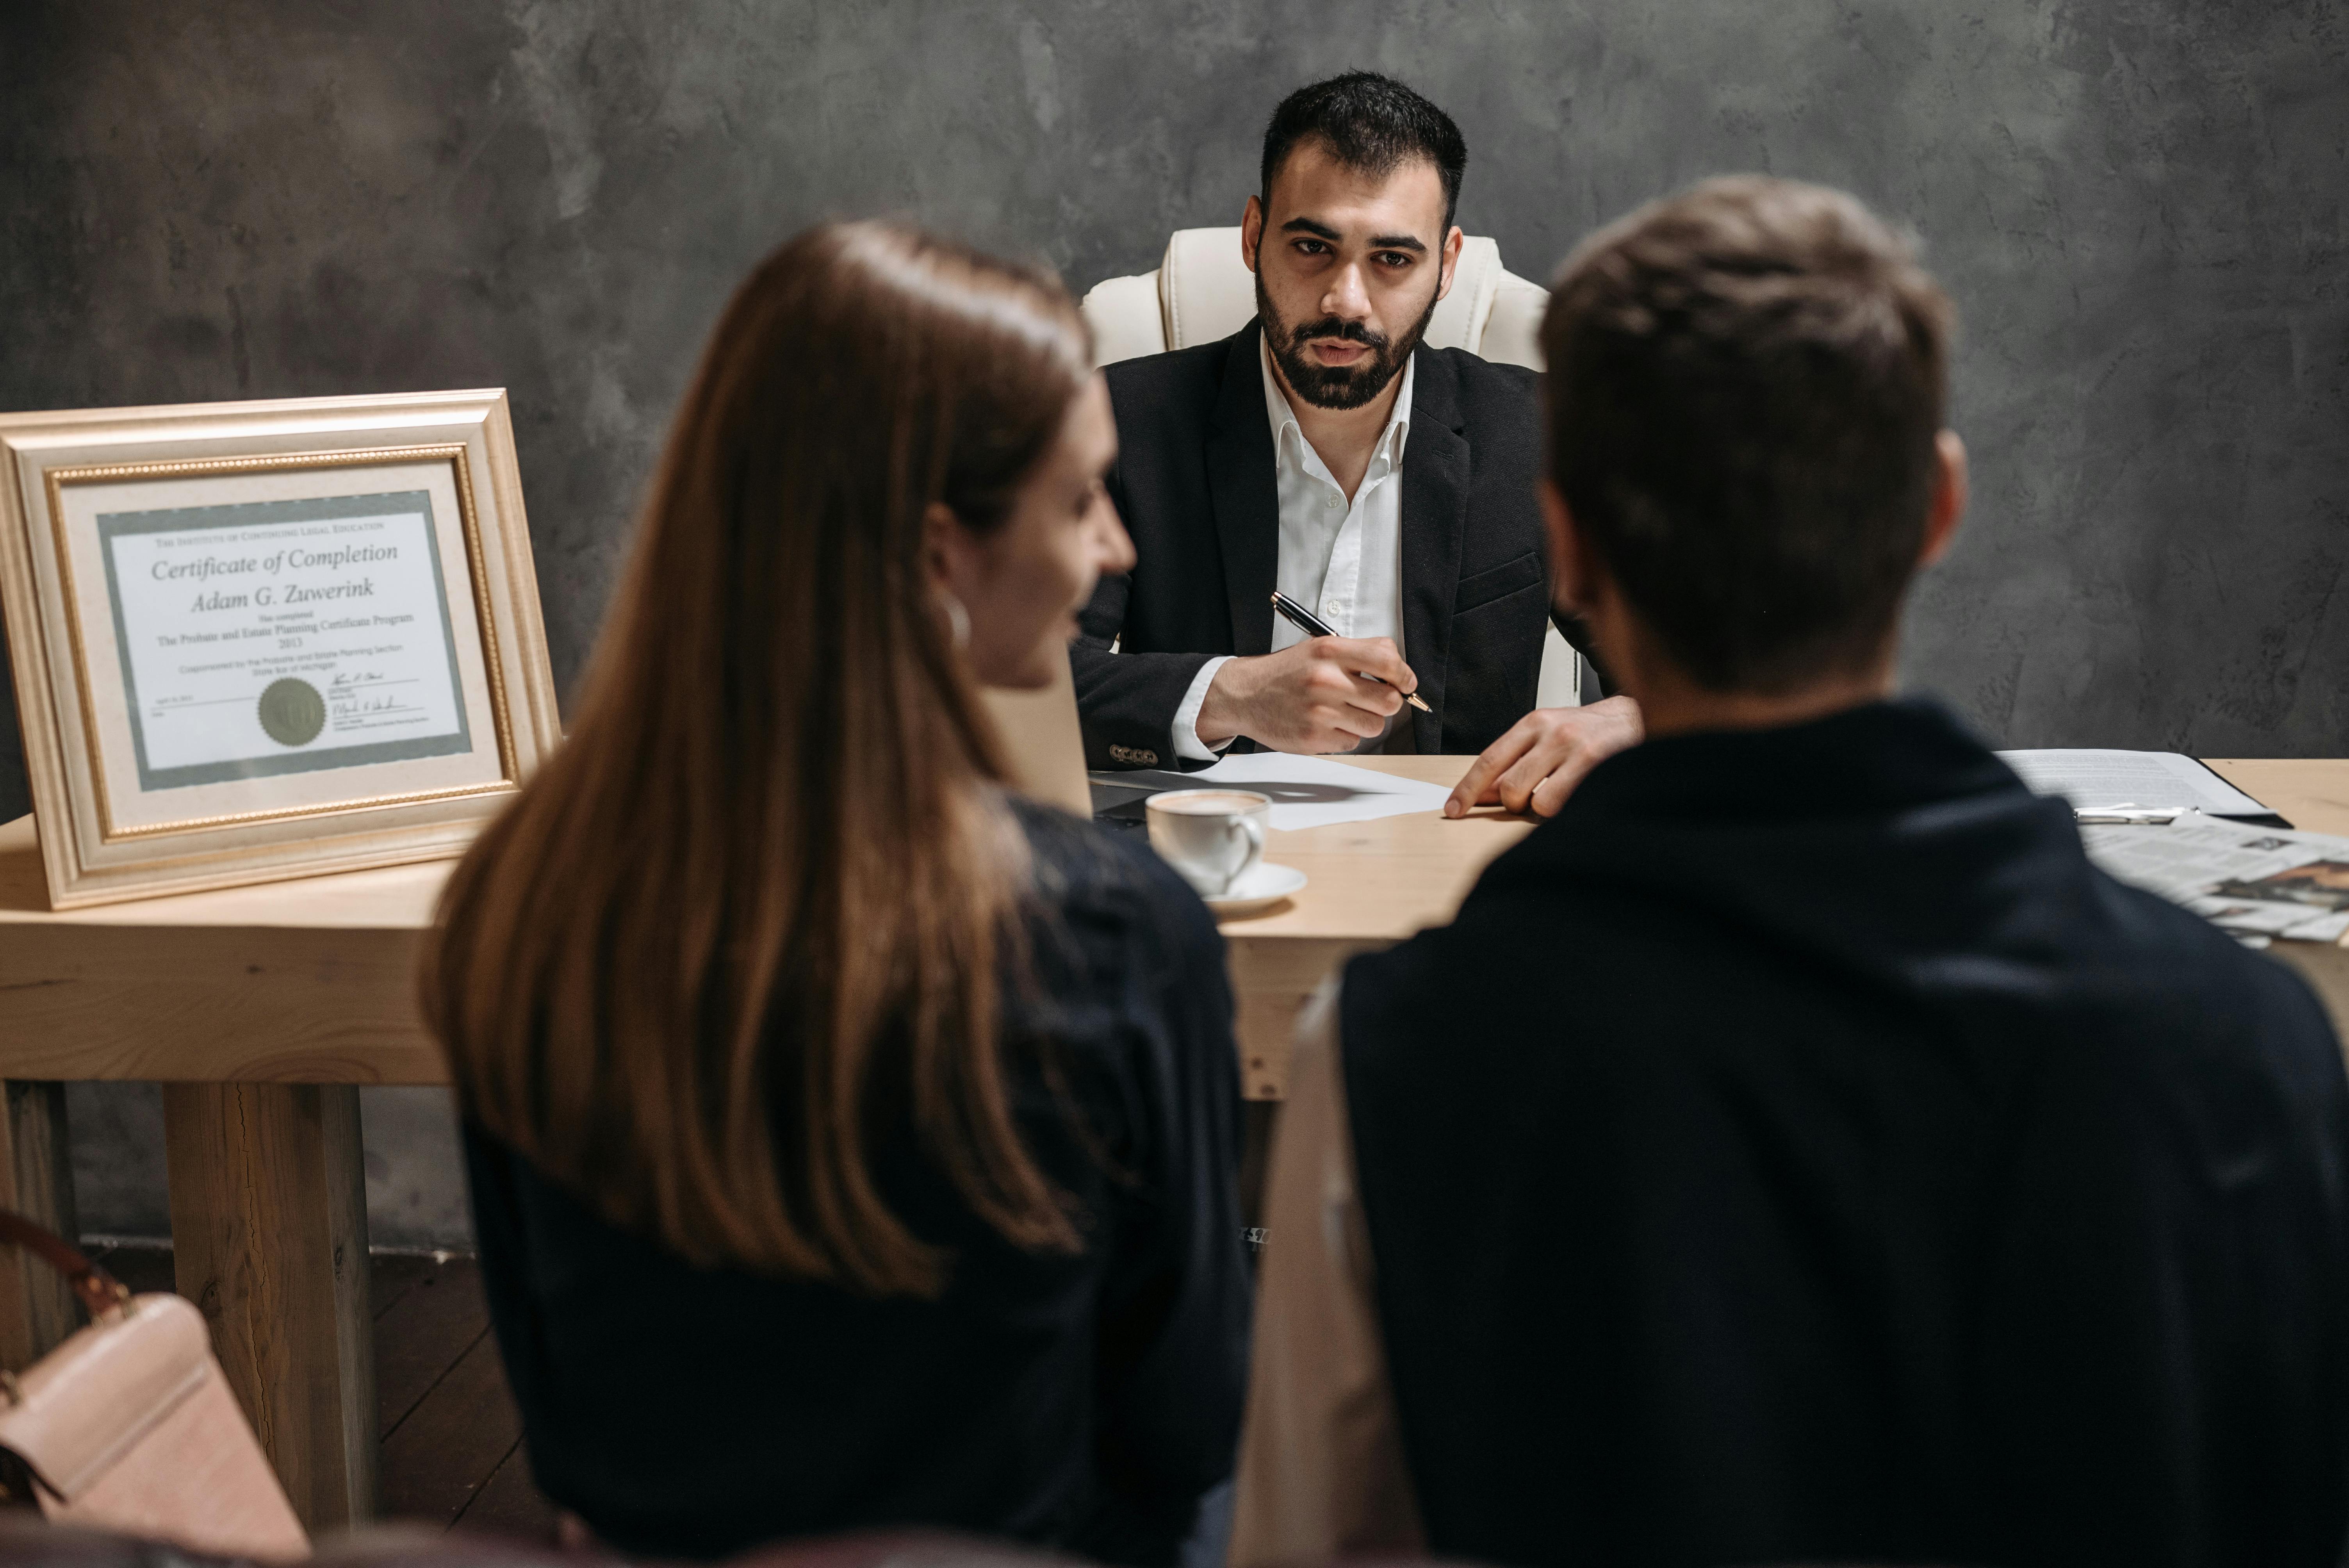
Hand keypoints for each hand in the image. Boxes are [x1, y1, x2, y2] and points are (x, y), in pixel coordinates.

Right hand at [1196, 636, 1415, 752]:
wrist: (1244, 695)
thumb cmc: (1287, 673)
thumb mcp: (1319, 649)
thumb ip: (1360, 654)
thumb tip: (1401, 673)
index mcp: (1329, 651)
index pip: (1387, 660)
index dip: (1404, 675)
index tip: (1406, 683)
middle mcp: (1326, 680)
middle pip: (1389, 700)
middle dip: (1389, 702)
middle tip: (1375, 700)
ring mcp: (1320, 712)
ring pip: (1375, 725)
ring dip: (1366, 721)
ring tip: (1344, 711)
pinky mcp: (1314, 738)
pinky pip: (1353, 742)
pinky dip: (1345, 736)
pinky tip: (1326, 724)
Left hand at [1444, 696, 1642, 818]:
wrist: (1641, 720)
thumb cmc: (1592, 733)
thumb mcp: (1550, 737)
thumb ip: (1517, 761)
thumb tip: (1480, 795)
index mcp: (1535, 723)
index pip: (1489, 759)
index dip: (1467, 789)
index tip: (1453, 809)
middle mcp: (1552, 732)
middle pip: (1508, 786)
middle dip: (1513, 803)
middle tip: (1530, 799)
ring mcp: (1575, 748)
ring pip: (1534, 800)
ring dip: (1540, 809)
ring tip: (1559, 795)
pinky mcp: (1596, 765)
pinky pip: (1562, 805)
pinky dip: (1563, 812)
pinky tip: (1577, 797)